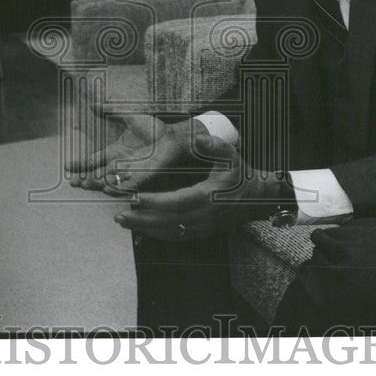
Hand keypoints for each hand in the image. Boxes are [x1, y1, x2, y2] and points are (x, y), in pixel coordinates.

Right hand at [65, 109, 205, 192]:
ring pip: (111, 181)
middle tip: (73, 182)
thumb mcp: (129, 117)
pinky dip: (119, 188)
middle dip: (86, 179)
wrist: (173, 136)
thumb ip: (112, 112)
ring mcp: (131, 171)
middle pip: (99, 174)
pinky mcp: (144, 175)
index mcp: (115, 152)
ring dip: (98, 184)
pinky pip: (129, 185)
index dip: (81, 164)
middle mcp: (120, 164)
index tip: (68, 166)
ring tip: (86, 184)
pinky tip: (108, 189)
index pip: (93, 160)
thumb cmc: (153, 128)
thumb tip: (93, 105)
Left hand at [113, 135, 281, 240]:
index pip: (177, 202)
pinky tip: (140, 228)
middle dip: (142, 220)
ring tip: (122, 221)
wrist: (257, 198)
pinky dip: (156, 234)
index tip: (135, 198)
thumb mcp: (231, 156)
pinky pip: (176, 237)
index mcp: (209, 197)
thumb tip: (199, 138)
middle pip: (168, 222)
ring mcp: (202, 227)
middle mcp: (204, 216)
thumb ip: (215, 147)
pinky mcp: (201, 232)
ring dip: (145, 229)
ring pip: (170, 232)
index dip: (155, 202)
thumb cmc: (240, 175)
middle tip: (119, 215)